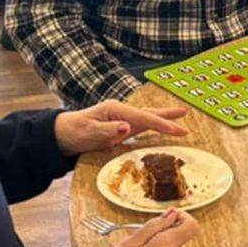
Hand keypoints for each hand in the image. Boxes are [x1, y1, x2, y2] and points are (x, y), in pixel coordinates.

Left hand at [55, 100, 188, 155]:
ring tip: (180, 117)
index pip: (143, 118)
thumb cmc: (73, 132)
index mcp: (115, 110)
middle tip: (187, 113)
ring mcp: (120, 120)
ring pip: (147, 119)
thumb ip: (109, 131)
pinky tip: (160, 128)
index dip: (162, 124)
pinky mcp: (119, 129)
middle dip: (168, 115)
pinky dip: (153, 127)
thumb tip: (129, 128)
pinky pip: (141, 127)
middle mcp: (120, 112)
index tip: (178, 130)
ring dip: (163, 119)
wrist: (60, 136)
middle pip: (149, 113)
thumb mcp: (89, 132)